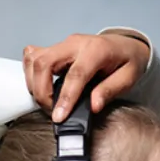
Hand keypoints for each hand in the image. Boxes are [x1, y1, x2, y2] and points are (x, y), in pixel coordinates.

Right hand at [22, 33, 149, 121]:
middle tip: (51, 111)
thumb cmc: (127, 61)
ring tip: (46, 102)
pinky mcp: (56, 48)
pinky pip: (33, 55)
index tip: (58, 117)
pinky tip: (39, 86)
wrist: (126, 46)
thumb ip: (110, 91)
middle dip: (41, 91)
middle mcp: (76, 43)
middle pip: (45, 63)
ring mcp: (63, 44)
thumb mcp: (128, 78)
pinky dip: (30, 72)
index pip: (75, 75)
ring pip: (35, 58)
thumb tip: (93, 106)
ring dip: (33, 83)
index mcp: (97, 50)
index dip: (65, 98)